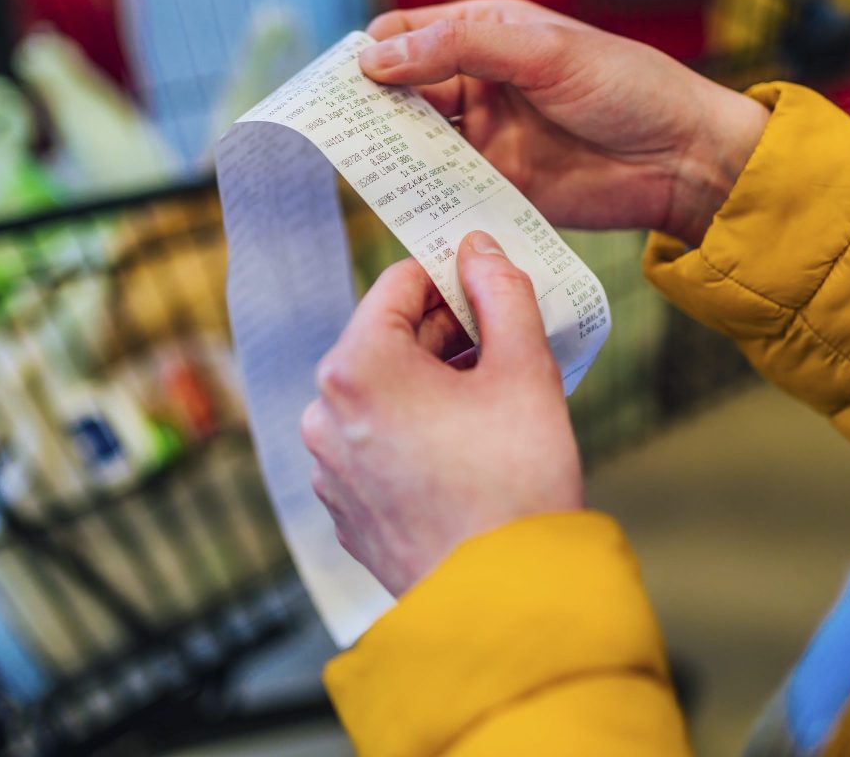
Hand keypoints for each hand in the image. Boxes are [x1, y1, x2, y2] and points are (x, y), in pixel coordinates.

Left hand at [302, 231, 581, 595]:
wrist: (505, 602)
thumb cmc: (516, 482)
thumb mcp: (524, 369)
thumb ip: (502, 292)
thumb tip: (480, 249)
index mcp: (357, 366)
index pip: (398, 283)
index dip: (451, 276)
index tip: (491, 285)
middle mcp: (325, 413)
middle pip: (386, 339)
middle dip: (445, 334)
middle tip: (504, 344)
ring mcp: (328, 467)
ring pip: (380, 394)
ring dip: (431, 385)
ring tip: (492, 402)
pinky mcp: (344, 510)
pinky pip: (376, 445)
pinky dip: (415, 433)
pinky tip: (466, 452)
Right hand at [361, 0, 768, 245]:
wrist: (684, 159)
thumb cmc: (626, 87)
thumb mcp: (542, 51)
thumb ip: (459, 48)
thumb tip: (375, 57)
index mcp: (487, 33)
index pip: (406, 34)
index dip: (370, 53)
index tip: (339, 81)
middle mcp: (478, 83)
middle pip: (400, 92)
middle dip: (368, 107)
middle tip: (335, 130)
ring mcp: (485, 138)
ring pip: (415, 143)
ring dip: (389, 152)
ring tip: (359, 165)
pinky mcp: (497, 187)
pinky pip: (445, 189)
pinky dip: (420, 194)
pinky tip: (400, 200)